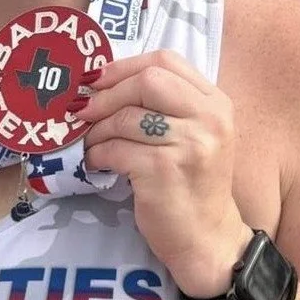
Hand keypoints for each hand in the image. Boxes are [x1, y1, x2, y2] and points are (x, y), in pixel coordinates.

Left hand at [78, 50, 250, 296]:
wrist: (208, 238)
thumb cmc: (192, 184)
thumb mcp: (193, 135)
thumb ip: (165, 105)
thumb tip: (102, 83)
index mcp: (216, 102)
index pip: (166, 61)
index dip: (124, 67)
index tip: (97, 80)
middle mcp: (209, 118)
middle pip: (147, 81)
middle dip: (108, 94)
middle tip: (83, 110)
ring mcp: (189, 144)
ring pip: (126, 117)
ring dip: (98, 130)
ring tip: (90, 143)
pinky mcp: (163, 171)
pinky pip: (116, 149)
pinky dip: (98, 155)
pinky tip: (96, 164)